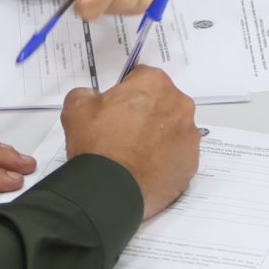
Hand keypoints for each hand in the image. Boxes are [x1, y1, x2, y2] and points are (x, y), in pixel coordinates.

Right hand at [62, 65, 199, 218]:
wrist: (111, 190)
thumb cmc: (98, 146)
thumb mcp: (76, 108)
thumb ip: (87, 93)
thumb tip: (93, 97)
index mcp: (154, 84)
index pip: (142, 78)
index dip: (127, 93)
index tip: (118, 108)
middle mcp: (179, 104)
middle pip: (162, 103)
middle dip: (146, 114)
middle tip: (125, 133)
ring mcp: (189, 135)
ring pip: (173, 129)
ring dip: (158, 136)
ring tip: (135, 154)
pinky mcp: (192, 162)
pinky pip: (178, 154)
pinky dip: (166, 159)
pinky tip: (146, 168)